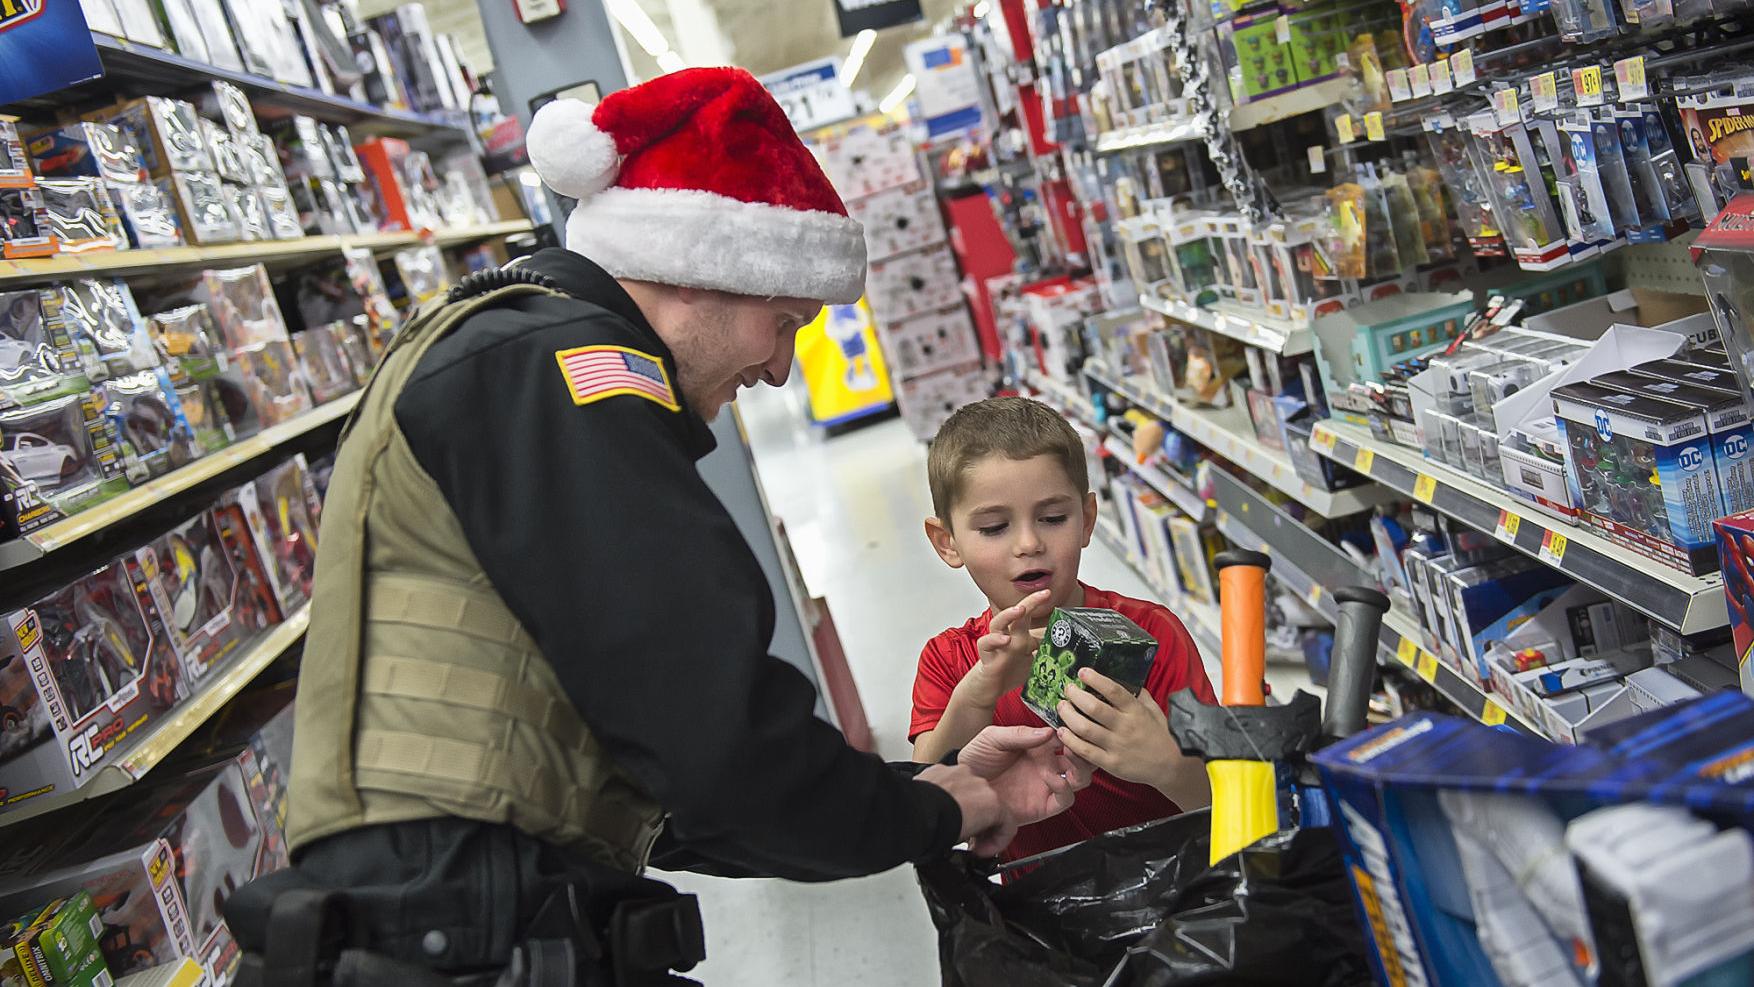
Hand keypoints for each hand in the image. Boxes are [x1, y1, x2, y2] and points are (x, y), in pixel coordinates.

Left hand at [919, 725, 1091, 856]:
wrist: (960, 788)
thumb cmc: (976, 759)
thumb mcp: (993, 738)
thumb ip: (1019, 734)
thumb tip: (1048, 731)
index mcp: (1038, 746)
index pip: (1067, 736)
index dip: (1076, 730)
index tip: (1075, 723)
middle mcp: (1047, 764)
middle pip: (1082, 758)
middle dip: (1087, 749)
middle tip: (1079, 741)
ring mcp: (1046, 785)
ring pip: (1080, 779)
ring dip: (1081, 768)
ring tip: (1070, 757)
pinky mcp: (1042, 805)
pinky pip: (1064, 800)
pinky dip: (1066, 790)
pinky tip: (1053, 778)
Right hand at [966, 589, 1052, 703]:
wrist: (990, 687)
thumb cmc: (1010, 670)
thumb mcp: (1034, 659)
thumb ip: (1046, 650)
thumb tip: (1067, 645)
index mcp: (1019, 635)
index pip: (1028, 614)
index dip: (1037, 602)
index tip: (1048, 592)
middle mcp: (1008, 636)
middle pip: (1015, 613)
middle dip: (1029, 602)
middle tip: (1041, 595)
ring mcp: (996, 645)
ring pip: (997, 623)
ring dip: (1008, 615)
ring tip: (1019, 610)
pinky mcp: (987, 657)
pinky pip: (985, 644)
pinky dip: (993, 640)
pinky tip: (1005, 640)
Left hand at [1056, 669, 1197, 794]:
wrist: (1171, 766)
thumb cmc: (1161, 735)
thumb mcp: (1154, 710)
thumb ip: (1139, 695)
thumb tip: (1124, 678)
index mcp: (1136, 711)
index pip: (1113, 691)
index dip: (1096, 679)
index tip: (1082, 672)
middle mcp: (1125, 727)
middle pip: (1094, 708)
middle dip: (1076, 695)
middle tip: (1068, 689)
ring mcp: (1117, 746)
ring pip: (1085, 728)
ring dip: (1068, 715)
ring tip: (1061, 706)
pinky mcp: (1111, 763)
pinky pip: (1085, 751)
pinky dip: (1070, 740)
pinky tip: (1062, 731)